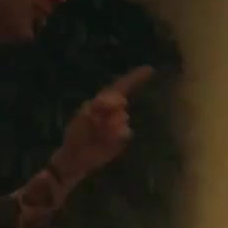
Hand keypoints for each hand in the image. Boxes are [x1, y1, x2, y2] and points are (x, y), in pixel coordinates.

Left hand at [55, 65, 153, 179]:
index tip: (150, 69)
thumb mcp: (83, 117)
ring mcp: (119, 124)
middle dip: (109, 109)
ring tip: (97, 133)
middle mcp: (113, 110)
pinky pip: (125, 132)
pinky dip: (116, 134)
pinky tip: (106, 139)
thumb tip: (120, 100)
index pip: (121, 86)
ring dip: (109, 124)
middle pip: (120, 102)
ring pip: (123, 117)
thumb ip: (100, 106)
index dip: (135, 78)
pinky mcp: (123, 137)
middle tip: (95, 120)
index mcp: (102, 102)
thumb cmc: (77, 135)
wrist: (77, 157)